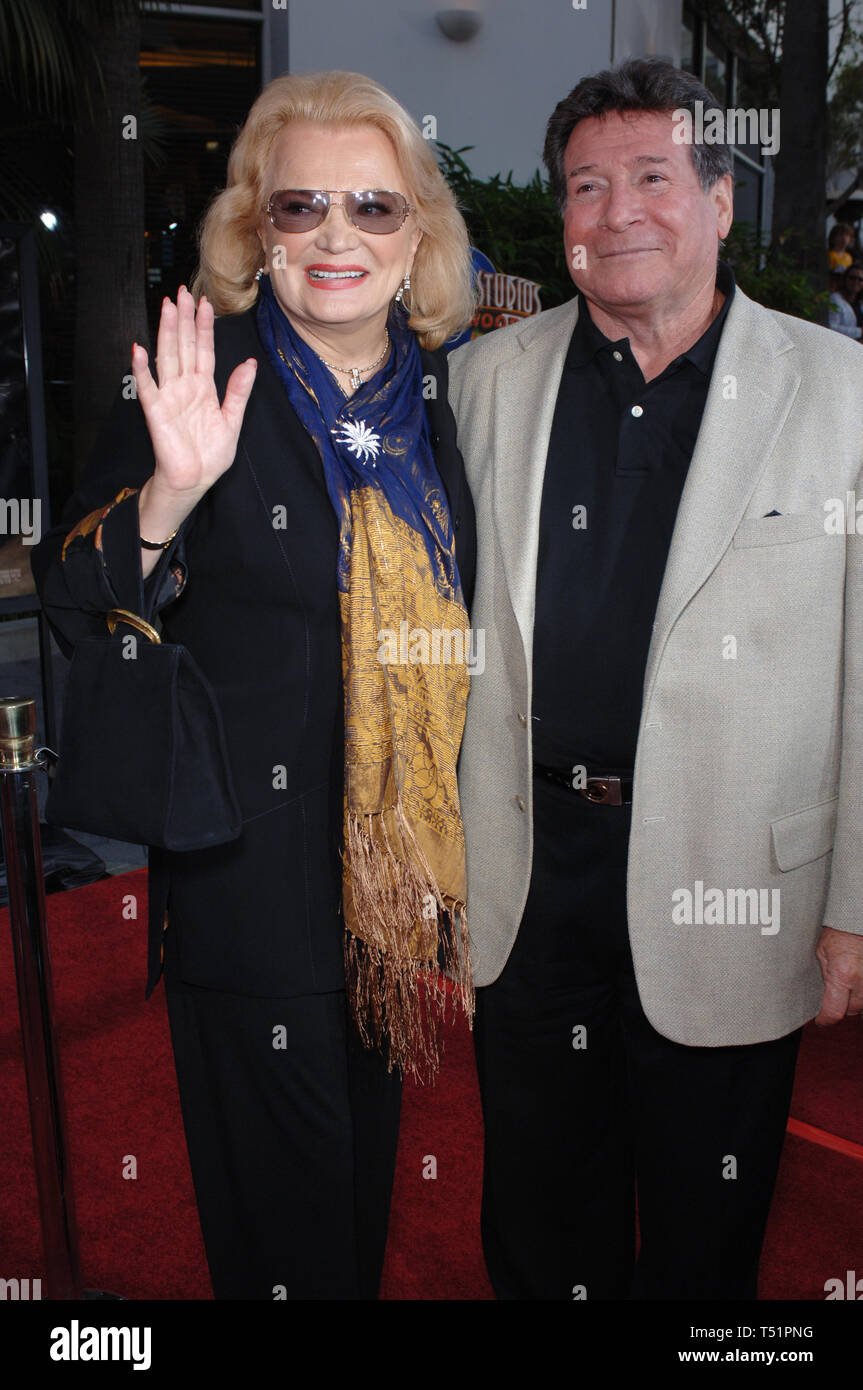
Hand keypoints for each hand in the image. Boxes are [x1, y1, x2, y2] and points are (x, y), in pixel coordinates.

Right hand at [131, 285, 256, 502]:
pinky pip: (147, 387)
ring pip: (167, 357)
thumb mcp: (232, 421)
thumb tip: (249, 364)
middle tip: (182, 292)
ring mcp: (170, 396)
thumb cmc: (210, 455)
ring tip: (166, 308)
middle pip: (184, 346)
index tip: (205, 303)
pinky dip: (142, 369)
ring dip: (166, 333)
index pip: (204, 350)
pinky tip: (138, 349)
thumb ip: (239, 392)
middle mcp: (185, 387)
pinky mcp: (156, 412)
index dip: (204, 327)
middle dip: (183, 319)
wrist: (194, 481)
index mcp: (204, 388)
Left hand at [814, 926, 862, 1023]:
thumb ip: (821, 978)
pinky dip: (862, 993)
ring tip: (846, 986)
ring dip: (855, 1001)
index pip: (834, 1012)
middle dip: (840, 1007)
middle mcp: (862, 981)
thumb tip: (814, 997)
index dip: (825, 1019)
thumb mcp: (820, 953)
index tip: (820, 1020)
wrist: (857, 920)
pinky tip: (856, 984)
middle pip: (851, 1011)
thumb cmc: (838, 932)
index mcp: (843, 974)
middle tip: (832, 996)